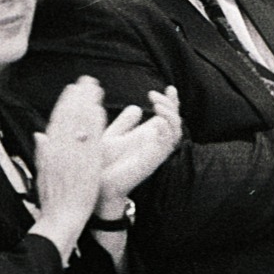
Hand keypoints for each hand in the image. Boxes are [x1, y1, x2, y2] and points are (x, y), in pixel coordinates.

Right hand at [32, 76, 107, 258]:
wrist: (61, 217)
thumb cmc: (53, 198)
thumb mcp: (42, 172)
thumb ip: (42, 152)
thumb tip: (39, 134)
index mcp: (48, 151)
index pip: (56, 121)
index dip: (65, 103)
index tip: (71, 89)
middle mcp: (58, 150)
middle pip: (68, 117)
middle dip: (77, 97)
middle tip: (87, 81)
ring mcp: (72, 156)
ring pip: (78, 124)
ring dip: (87, 103)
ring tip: (95, 88)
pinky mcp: (86, 163)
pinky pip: (90, 138)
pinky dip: (93, 123)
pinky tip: (100, 109)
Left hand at [98, 87, 181, 215]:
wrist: (97, 186)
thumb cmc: (104, 164)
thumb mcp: (113, 136)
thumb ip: (125, 123)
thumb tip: (137, 108)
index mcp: (149, 137)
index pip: (168, 117)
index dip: (172, 102)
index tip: (169, 87)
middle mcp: (156, 144)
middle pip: (176, 122)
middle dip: (170, 105)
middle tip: (154, 95)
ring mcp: (155, 153)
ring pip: (176, 132)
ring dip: (170, 116)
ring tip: (157, 105)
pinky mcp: (151, 162)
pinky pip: (166, 146)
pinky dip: (165, 132)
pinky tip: (156, 122)